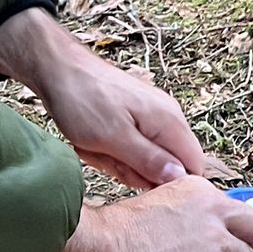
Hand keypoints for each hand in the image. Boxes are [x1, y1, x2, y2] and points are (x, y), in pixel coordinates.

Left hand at [0, 8, 220, 189]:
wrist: (58, 67)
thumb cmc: (82, 99)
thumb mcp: (113, 137)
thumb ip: (149, 160)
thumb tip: (181, 178)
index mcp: (170, 122)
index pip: (194, 166)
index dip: (171, 183)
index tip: (139, 182)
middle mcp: (168, 118)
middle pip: (169, 165)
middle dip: (138, 171)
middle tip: (108, 159)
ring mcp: (152, 116)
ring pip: (148, 158)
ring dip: (121, 161)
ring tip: (96, 147)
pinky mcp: (136, 117)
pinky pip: (133, 146)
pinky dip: (113, 151)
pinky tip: (94, 143)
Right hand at [30, 177, 252, 251]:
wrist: (102, 247)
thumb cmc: (113, 234)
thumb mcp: (152, 209)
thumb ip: (176, 220)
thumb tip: (183, 243)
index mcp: (194, 189)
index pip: (227, 208)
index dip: (238, 227)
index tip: (243, 237)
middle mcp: (210, 208)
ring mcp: (214, 237)